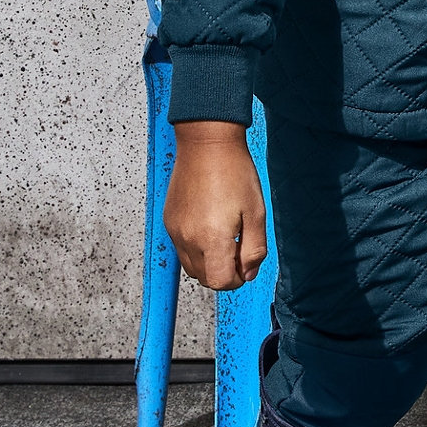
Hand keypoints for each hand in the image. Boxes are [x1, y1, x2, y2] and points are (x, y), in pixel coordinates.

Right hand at [163, 121, 267, 291]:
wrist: (207, 144)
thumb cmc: (234, 172)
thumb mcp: (256, 213)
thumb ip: (254, 249)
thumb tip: (248, 273)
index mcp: (212, 239)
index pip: (220, 282)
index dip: (236, 279)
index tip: (245, 263)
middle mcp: (188, 239)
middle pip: (204, 278)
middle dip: (223, 272)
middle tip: (238, 248)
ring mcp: (175, 231)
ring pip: (191, 267)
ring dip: (209, 263)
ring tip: (225, 237)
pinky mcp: (169, 221)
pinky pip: (181, 248)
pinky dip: (196, 249)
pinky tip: (210, 226)